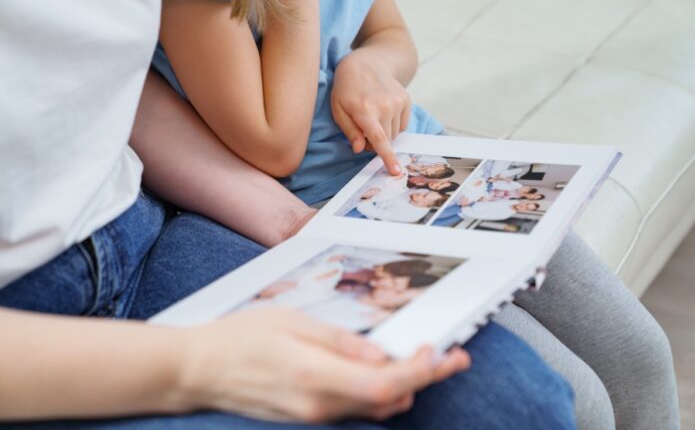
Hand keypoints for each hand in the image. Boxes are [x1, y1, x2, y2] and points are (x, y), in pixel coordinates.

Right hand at [178, 308, 469, 422]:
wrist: (199, 370)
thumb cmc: (239, 338)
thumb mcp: (291, 322)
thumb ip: (339, 341)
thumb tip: (380, 353)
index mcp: (316, 376)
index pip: (386, 383)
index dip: (421, 371)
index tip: (440, 352)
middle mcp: (319, 405)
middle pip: (389, 399)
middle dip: (425, 378)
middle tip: (449, 357)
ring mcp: (313, 416)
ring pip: (376, 408)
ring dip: (405, 387)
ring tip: (424, 360)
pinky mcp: (308, 417)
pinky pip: (356, 410)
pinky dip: (379, 393)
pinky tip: (384, 372)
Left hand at [331, 52, 410, 175]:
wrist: (367, 63)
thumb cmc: (346, 88)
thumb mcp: (338, 109)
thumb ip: (350, 131)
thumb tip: (360, 149)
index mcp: (365, 110)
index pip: (379, 139)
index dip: (387, 157)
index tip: (396, 171)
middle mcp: (385, 106)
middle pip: (387, 140)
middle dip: (375, 143)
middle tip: (363, 131)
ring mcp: (398, 102)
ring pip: (395, 134)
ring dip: (385, 133)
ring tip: (373, 117)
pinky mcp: (406, 100)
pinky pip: (403, 125)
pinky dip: (393, 125)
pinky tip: (383, 112)